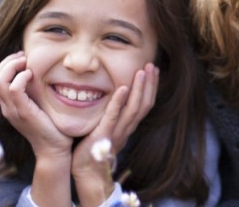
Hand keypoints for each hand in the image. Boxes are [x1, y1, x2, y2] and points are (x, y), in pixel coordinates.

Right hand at [0, 51, 70, 157]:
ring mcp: (12, 110)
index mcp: (8, 105)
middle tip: (24, 56)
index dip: (6, 64)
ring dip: (12, 66)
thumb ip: (35, 92)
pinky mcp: (23, 113)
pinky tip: (31, 74)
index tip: (23, 57)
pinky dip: (21, 77)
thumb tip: (40, 72)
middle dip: (7, 61)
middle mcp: (6, 107)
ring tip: (27, 62)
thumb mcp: (40, 105)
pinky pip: (14, 90)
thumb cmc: (52, 127)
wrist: (54, 149)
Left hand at [72, 63, 158, 205]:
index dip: (151, 87)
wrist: (85, 172)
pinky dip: (119, 102)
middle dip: (150, 84)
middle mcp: (127, 129)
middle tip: (151, 65)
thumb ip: (112, 115)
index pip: (145, 104)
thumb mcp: (107, 129)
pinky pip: (114, 117)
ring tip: (142, 71)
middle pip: (145, 104)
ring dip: (140, 89)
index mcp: (128, 127)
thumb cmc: (92, 150)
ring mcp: (117, 132)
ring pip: (135, 109)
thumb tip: (114, 97)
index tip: (152, 70)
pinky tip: (123, 88)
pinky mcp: (104, 135)